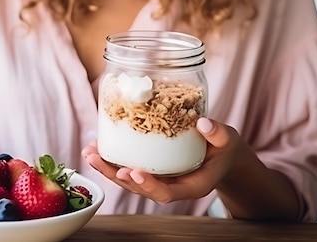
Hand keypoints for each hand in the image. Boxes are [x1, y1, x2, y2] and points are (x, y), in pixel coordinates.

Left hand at [81, 117, 239, 203]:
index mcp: (192, 184)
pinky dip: (113, 158)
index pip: (168, 193)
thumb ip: (218, 134)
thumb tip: (204, 123)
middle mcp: (172, 185)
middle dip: (117, 176)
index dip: (149, 185)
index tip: (134, 172)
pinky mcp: (153, 168)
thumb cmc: (224, 148)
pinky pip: (131, 166)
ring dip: (108, 168)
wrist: (222, 155)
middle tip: (98, 160)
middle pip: (141, 188)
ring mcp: (161, 178)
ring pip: (131, 179)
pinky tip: (97, 147)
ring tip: (89, 153)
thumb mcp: (227, 140)